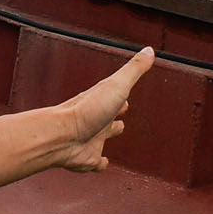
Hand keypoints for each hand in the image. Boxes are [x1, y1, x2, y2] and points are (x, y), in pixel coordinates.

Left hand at [48, 47, 156, 172]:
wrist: (62, 135)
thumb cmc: (88, 110)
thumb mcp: (117, 85)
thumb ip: (134, 69)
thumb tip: (149, 50)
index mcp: (104, 101)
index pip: (117, 95)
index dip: (123, 93)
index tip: (128, 91)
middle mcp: (97, 119)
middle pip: (110, 114)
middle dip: (117, 112)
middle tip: (124, 109)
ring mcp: (92, 138)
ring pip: (103, 135)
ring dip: (110, 132)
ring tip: (117, 129)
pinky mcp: (89, 158)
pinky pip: (96, 162)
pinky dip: (101, 163)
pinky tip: (103, 163)